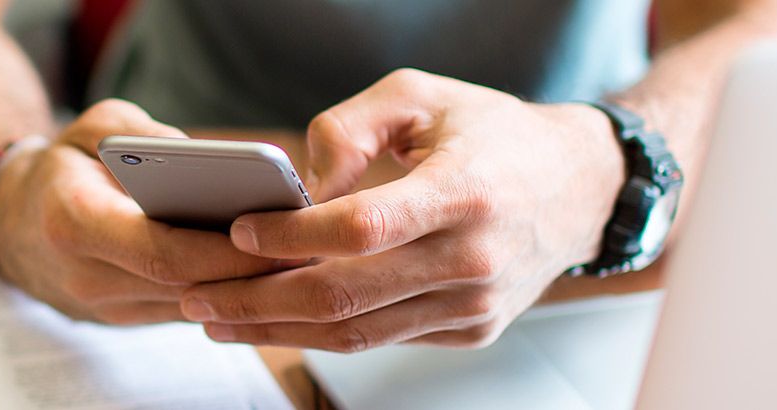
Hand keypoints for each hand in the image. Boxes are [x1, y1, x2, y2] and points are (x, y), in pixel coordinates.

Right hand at [0, 99, 281, 323]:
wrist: (11, 217)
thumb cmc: (62, 163)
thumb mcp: (95, 125)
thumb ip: (148, 135)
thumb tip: (209, 159)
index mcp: (73, 222)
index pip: (163, 252)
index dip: (225, 252)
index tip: (280, 236)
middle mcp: (86, 276)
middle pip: (187, 286)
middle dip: (254, 272)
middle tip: (316, 250)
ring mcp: (104, 307)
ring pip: (191, 306)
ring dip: (247, 286)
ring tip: (306, 258)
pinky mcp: (123, 318)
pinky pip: (184, 310)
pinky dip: (226, 290)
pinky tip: (269, 268)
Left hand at [181, 69, 626, 351]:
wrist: (580, 186)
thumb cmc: (490, 130)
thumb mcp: (420, 94)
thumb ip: (348, 129)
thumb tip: (296, 190)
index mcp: (466, 191)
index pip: (363, 228)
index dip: (292, 237)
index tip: (237, 232)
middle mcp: (475, 258)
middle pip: (346, 294)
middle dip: (258, 300)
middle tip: (196, 295)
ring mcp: (475, 304)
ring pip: (357, 332)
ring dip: (277, 331)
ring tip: (216, 320)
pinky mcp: (472, 331)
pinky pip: (383, 339)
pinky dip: (322, 334)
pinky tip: (274, 321)